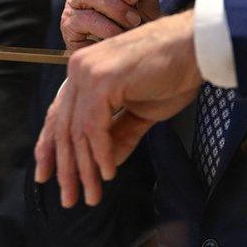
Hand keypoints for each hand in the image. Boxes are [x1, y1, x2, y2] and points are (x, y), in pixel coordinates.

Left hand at [34, 10, 200, 207]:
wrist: (196, 47)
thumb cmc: (173, 72)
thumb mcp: (141, 110)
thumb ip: (119, 134)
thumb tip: (103, 165)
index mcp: (84, 70)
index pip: (59, 115)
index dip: (51, 149)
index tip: (49, 178)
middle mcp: (79, 67)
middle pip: (63, 126)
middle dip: (66, 167)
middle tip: (70, 199)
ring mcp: (88, 71)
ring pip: (77, 131)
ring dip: (84, 168)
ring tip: (92, 195)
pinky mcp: (102, 80)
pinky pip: (94, 127)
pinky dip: (100, 154)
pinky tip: (108, 173)